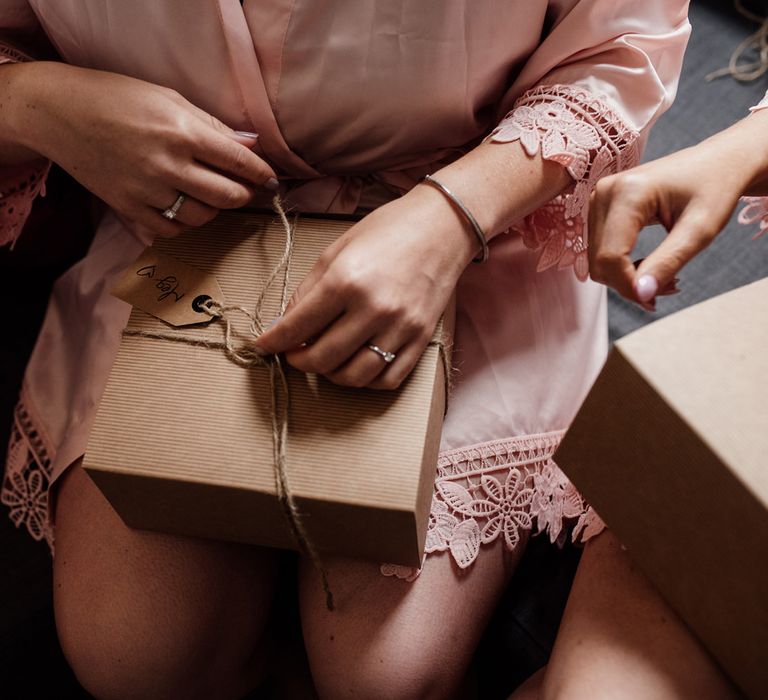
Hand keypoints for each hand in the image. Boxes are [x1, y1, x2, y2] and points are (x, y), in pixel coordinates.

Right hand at [11, 62, 277, 236]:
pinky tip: (181, 208)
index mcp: (183, 132)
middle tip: (242, 188)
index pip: (240, 163)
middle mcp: (168, 165)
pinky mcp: (128, 209)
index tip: (272, 181)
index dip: (263, 174)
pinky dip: (183, 225)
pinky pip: (170, 231)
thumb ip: (213, 126)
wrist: (61, 113)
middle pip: (228, 197)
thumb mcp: (170, 99)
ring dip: (214, 211)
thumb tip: (252, 146)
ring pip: (203, 219)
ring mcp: (147, 191)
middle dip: (243, 195)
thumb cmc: (119, 99)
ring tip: (209, 196)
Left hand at [253, 185, 476, 388]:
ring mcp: (401, 328)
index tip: (263, 346)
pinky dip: (366, 380)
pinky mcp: (421, 339)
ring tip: (324, 359)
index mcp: (346, 281)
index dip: (273, 342)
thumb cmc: (387, 230)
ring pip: (354, 376)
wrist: (443, 226)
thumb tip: (285, 323)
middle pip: (323, 358)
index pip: (298, 326)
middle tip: (293, 353)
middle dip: (298, 361)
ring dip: (330, 375)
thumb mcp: (336, 250)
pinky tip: (356, 364)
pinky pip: (388, 378)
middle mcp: (374, 309)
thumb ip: (308, 290)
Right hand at [587, 141, 747, 308]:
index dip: (630, 286)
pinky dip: (623, 267)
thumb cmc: (715, 189)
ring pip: (597, 260)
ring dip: (626, 278)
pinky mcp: (601, 206)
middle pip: (599, 262)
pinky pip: (601, 250)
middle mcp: (604, 192)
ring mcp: (599, 198)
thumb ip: (667, 263)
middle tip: (670, 287)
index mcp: (628, 192)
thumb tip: (640, 295)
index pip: (610, 257)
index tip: (658, 300)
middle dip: (629, 284)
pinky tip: (649, 265)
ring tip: (665, 276)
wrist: (718, 162)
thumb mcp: (700, 230)